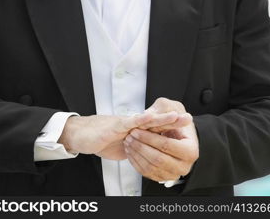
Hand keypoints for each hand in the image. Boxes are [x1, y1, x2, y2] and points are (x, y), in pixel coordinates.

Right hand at [58, 110, 179, 159]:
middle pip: (155, 122)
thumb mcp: (123, 145)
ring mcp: (125, 124)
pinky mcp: (115, 126)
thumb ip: (136, 146)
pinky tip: (149, 117)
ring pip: (145, 120)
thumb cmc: (100, 138)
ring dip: (160, 118)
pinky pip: (129, 122)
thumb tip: (147, 154)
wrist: (82, 134)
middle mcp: (133, 124)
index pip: (156, 128)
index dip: (171, 127)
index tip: (186, 126)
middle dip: (172, 121)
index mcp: (136, 130)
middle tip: (187, 118)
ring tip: (174, 115)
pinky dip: (139, 120)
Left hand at [124, 97, 198, 181]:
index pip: (166, 145)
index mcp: (191, 150)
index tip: (136, 129)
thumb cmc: (175, 120)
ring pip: (151, 168)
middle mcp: (184, 166)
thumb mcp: (171, 108)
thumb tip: (149, 114)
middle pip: (158, 159)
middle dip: (141, 147)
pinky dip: (136, 162)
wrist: (178, 134)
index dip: (149, 138)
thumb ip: (161, 109)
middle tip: (130, 136)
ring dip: (136, 154)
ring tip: (128, 142)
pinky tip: (130, 151)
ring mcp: (174, 174)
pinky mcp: (163, 178)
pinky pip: (147, 173)